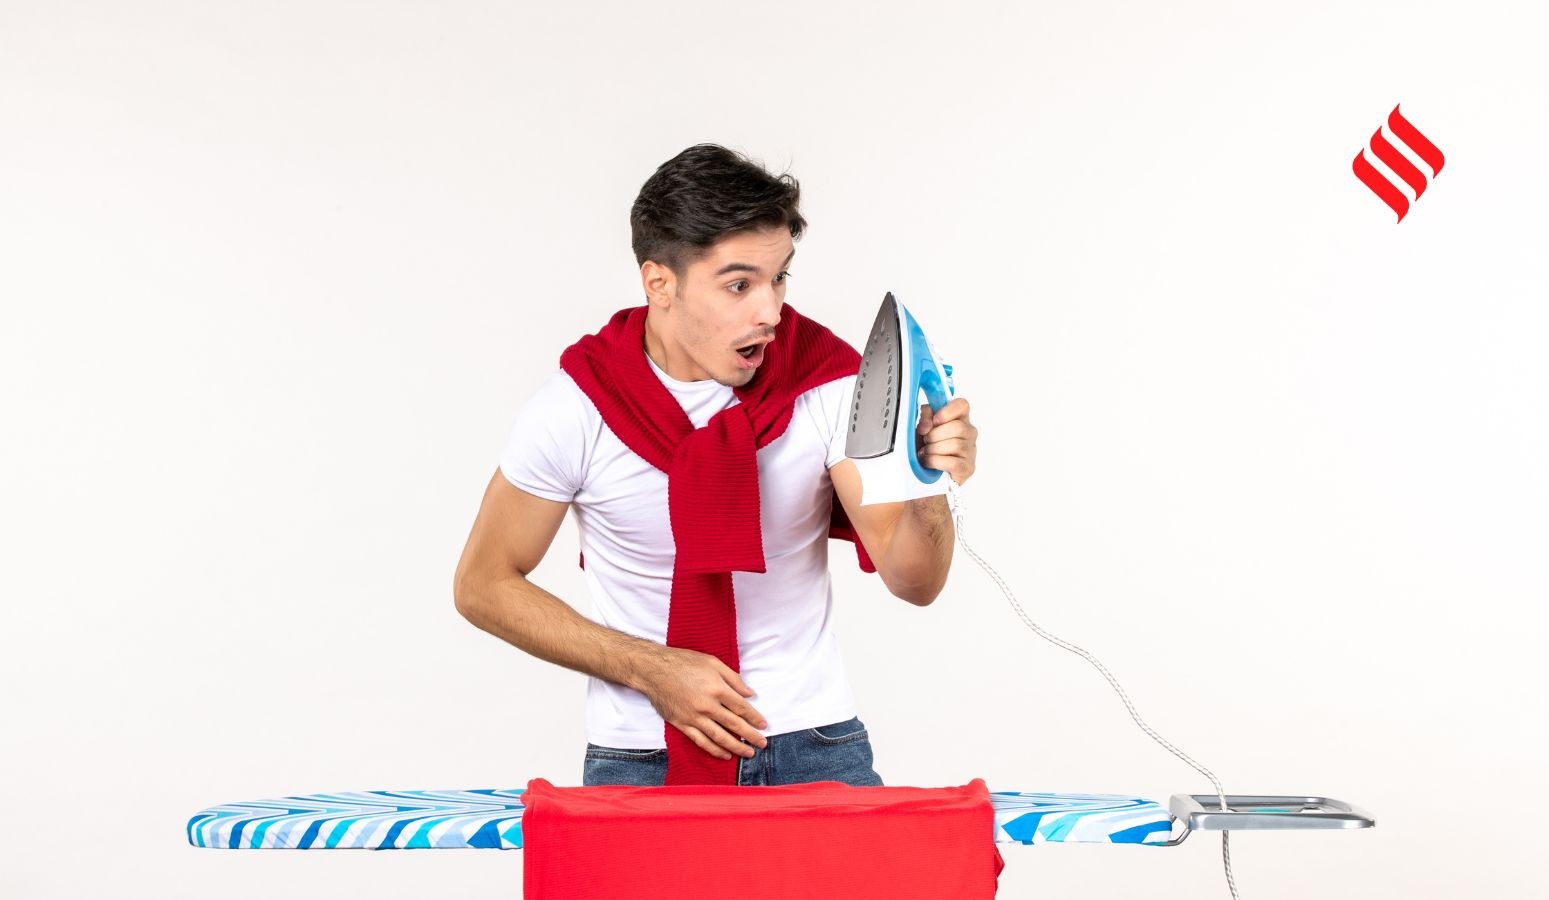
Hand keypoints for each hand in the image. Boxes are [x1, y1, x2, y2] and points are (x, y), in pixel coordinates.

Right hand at [636, 645, 767, 759]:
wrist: (652, 670)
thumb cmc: (683, 662)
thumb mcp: (712, 662)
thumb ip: (733, 678)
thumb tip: (750, 694)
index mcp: (716, 688)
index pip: (741, 707)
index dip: (754, 718)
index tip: (764, 725)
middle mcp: (707, 705)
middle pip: (734, 725)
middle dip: (751, 736)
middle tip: (762, 744)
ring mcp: (693, 717)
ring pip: (719, 737)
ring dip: (736, 747)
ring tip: (748, 753)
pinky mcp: (681, 724)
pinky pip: (701, 741)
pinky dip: (714, 750)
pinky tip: (725, 754)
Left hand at [917, 397, 976, 485]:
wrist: (929, 471)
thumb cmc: (928, 445)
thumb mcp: (923, 426)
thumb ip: (924, 416)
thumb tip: (925, 426)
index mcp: (960, 417)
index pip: (962, 405)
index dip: (947, 411)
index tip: (934, 421)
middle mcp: (969, 432)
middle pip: (957, 427)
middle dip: (934, 435)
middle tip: (926, 441)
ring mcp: (971, 450)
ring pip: (955, 445)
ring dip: (933, 449)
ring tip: (926, 452)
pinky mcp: (968, 467)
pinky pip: (952, 462)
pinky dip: (935, 461)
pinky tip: (928, 462)